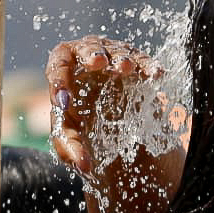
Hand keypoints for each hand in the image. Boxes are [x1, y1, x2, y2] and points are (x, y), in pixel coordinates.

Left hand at [46, 35, 162, 175]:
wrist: (110, 125)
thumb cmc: (82, 127)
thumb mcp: (71, 140)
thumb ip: (71, 150)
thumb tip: (84, 165)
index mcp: (64, 72)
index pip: (57, 66)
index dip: (59, 81)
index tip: (64, 101)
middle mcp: (86, 58)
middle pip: (86, 47)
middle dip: (92, 54)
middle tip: (98, 62)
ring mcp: (113, 57)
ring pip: (116, 50)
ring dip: (122, 58)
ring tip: (126, 68)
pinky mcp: (136, 64)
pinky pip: (143, 61)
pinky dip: (149, 67)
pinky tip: (156, 74)